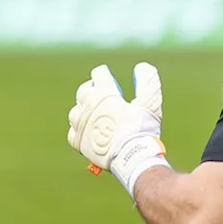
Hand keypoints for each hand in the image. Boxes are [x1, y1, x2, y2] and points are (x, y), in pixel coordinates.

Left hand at [66, 63, 169, 194]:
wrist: (131, 157)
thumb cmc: (141, 129)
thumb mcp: (150, 103)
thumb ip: (147, 82)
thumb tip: (142, 66)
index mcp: (103, 93)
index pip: (98, 74)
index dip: (104, 73)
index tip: (108, 76)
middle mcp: (87, 106)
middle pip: (83, 90)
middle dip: (91, 88)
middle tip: (100, 92)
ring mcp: (80, 124)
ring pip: (75, 111)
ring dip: (83, 109)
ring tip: (93, 112)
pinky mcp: (77, 141)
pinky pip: (72, 131)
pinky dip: (79, 129)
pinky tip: (88, 130)